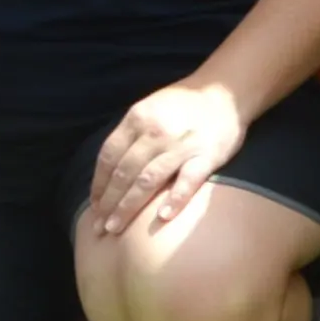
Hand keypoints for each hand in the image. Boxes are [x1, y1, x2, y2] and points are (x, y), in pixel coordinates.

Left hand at [89, 79, 246, 233]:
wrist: (225, 91)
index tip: (94, 206)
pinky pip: (188, 181)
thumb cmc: (183, 104)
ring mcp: (180, 144)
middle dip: (108, 203)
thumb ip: (130, 134)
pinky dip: (175, 199)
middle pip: (124, 173)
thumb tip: (108, 169)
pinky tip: (162, 217)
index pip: (109, 157)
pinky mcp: (206, 155)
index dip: (98, 184)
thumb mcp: (148, 108)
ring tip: (116, 229)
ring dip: (128, 207)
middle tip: (99, 227)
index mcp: (137, 118)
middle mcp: (155, 132)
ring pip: (148, 180)